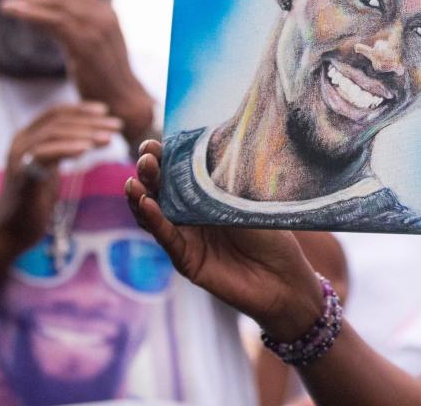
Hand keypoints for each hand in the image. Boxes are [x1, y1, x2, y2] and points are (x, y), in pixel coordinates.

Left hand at [0, 0, 154, 141]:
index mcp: (108, 14)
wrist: (123, 100)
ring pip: (58, 7)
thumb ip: (89, 25)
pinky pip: (54, 22)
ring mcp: (96, 29)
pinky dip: (32, 15)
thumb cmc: (109, 75)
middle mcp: (104, 16)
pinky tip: (15, 14)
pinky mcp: (85, 43)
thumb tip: (78, 15)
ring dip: (30, 4)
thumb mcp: (101, 43)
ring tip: (6, 6)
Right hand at [0, 101, 121, 248]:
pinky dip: (66, 148)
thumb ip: (63, 151)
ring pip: (53, 134)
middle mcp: (21, 142)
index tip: (106, 111)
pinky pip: (44, 154)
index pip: (56, 113)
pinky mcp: (21, 175)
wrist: (10, 229)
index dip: (80, 109)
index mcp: (28, 137)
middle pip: (59, 122)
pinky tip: (87, 149)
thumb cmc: (35, 200)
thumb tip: (89, 138)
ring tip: (109, 138)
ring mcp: (19, 157)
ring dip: (85, 134)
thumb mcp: (51, 168)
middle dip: (90, 122)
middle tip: (117, 125)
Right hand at [125, 140, 324, 340]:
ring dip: (142, 195)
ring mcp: (185, 237)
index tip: (156, 143)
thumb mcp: (249, 201)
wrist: (284, 278)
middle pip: (159, 190)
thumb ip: (226, 180)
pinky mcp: (187, 260)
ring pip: (153, 214)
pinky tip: (146, 204)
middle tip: (146, 157)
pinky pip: (166, 238)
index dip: (164, 158)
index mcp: (204, 197)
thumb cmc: (271, 235)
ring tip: (137, 179)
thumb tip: (213, 144)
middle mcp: (189, 216)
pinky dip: (154, 220)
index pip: (176, 173)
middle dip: (149, 171)